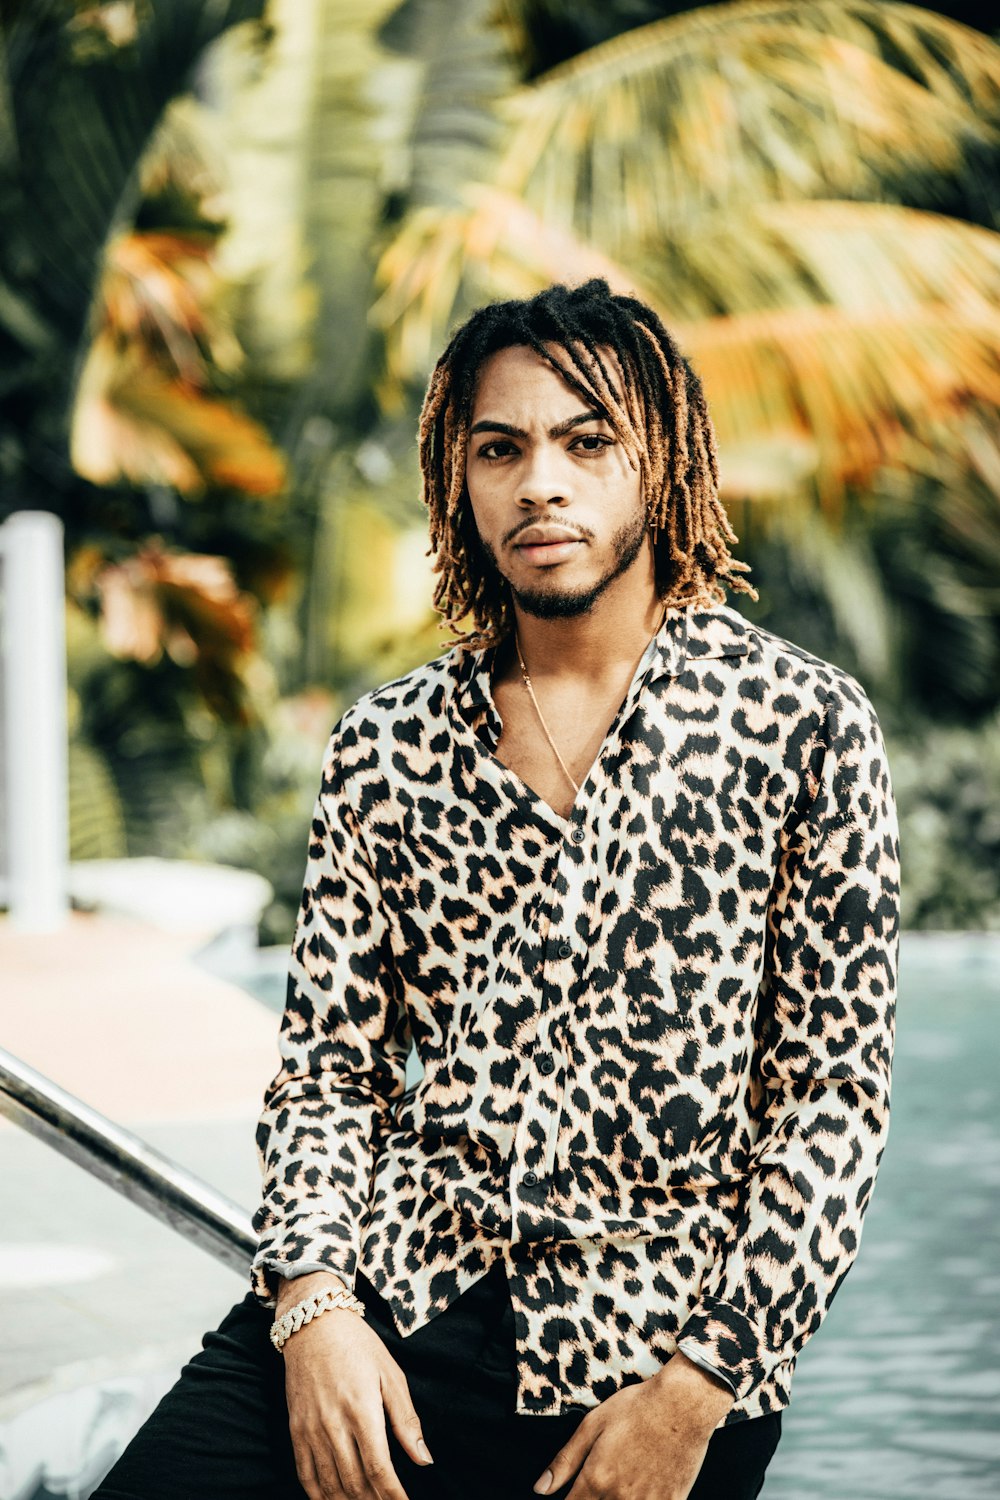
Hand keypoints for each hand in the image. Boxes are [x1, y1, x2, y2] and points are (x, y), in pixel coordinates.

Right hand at [277, 1273, 433, 1499]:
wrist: (313, 1324)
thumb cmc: (358, 1345)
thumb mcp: (391, 1374)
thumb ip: (406, 1420)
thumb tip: (423, 1459)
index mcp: (362, 1410)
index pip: (378, 1468)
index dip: (392, 1495)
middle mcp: (334, 1424)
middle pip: (355, 1482)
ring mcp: (311, 1429)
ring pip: (330, 1484)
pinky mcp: (295, 1430)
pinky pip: (305, 1475)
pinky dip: (319, 1495)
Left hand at [533, 1351, 734, 1499]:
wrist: (683, 1405)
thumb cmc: (637, 1409)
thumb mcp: (593, 1425)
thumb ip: (565, 1461)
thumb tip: (540, 1489)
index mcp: (596, 1480)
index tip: (574, 1496)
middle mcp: (620, 1499)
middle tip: (603, 1481)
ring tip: (620, 1483)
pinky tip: (641, 1489)